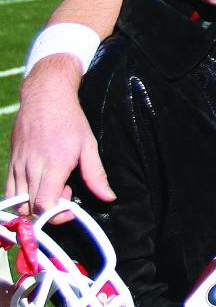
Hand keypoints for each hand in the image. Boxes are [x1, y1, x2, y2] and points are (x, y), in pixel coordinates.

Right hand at [6, 55, 113, 221]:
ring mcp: (17, 165)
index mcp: (53, 165)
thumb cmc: (70, 121)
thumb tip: (108, 197)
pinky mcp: (10, 162)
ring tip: (51, 187)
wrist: (45, 98)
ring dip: (33, 204)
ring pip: (16, 202)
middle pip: (29, 208)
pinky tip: (39, 183)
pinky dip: (21, 196)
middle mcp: (31, 168)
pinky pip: (9, 190)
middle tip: (64, 192)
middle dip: (47, 210)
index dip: (56, 214)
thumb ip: (96, 175)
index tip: (70, 206)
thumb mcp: (89, 145)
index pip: (43, 205)